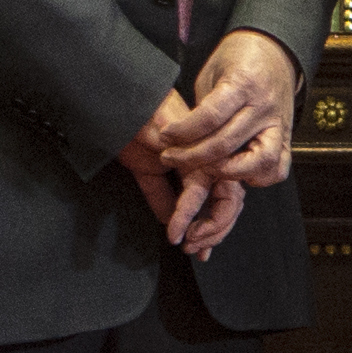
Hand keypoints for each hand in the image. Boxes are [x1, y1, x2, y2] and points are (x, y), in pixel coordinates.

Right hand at [120, 75, 251, 254]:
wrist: (119, 103)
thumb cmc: (131, 129)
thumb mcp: (147, 170)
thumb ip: (161, 196)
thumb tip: (171, 224)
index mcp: (203, 163)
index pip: (223, 200)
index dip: (216, 228)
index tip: (200, 249)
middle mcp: (211, 158)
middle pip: (232, 202)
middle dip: (216, 231)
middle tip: (195, 249)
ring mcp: (207, 153)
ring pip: (228, 197)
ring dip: (211, 226)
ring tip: (189, 241)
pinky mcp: (196, 149)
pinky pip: (201, 187)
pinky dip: (187, 212)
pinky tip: (176, 229)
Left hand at [180, 27, 301, 190]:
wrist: (273, 52)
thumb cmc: (238, 61)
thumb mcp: (211, 73)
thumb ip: (201, 107)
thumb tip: (180, 139)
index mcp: (244, 83)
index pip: (210, 117)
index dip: (183, 131)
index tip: (165, 136)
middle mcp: (264, 106)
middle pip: (226, 143)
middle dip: (192, 156)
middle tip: (172, 157)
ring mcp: (279, 124)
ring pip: (260, 162)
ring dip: (228, 172)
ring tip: (206, 169)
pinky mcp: (287, 138)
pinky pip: (277, 169)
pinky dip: (256, 177)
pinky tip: (235, 171)